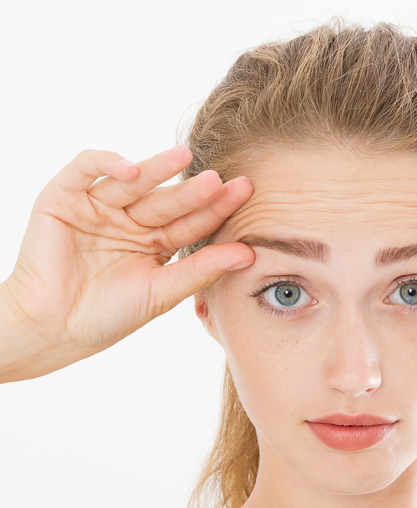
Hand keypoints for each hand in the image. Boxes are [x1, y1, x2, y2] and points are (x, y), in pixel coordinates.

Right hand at [2, 146, 254, 371]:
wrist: (53, 328)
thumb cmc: (109, 316)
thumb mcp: (162, 291)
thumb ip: (202, 270)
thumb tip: (250, 253)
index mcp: (155, 243)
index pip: (191, 222)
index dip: (216, 209)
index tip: (244, 194)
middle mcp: (130, 221)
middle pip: (167, 201)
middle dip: (193, 191)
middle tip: (221, 180)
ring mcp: (98, 207)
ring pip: (133, 182)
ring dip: (156, 169)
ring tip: (184, 158)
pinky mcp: (64, 197)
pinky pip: (85, 169)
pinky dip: (107, 163)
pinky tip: (132, 170)